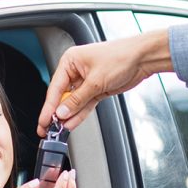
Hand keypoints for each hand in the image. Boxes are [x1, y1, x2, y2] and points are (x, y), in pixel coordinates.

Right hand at [38, 30, 172, 135]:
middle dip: (56, 113)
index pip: (55, 87)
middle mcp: (76, 70)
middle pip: (62, 96)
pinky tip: (71, 123)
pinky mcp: (96, 89)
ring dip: (68, 116)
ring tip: (59, 130)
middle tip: (48, 128)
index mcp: (70, 61)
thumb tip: (62, 111)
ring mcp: (86, 81)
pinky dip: (79, 114)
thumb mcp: (95, 81)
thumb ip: (77, 99)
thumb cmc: (121, 57)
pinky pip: (84, 104)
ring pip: (73, 102)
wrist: (143, 58)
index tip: (44, 120)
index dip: (49, 106)